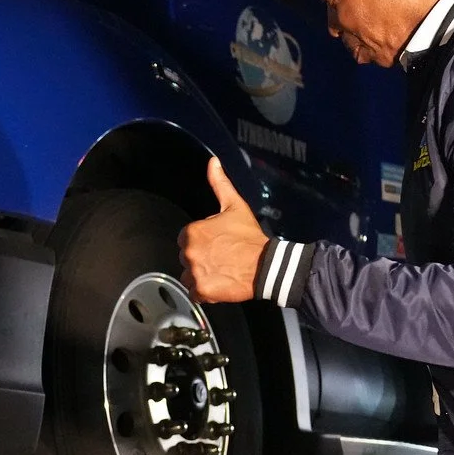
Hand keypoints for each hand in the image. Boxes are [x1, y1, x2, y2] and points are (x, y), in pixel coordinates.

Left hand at [179, 158, 269, 302]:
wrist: (266, 265)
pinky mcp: (201, 290)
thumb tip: (213, 161)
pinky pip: (195, 293)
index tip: (218, 244)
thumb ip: (219, 184)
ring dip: (201, 276)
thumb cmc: (250, 236)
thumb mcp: (234, 206)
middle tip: (222, 258)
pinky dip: (205, 292)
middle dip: (201, 259)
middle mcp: (189, 253)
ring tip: (221, 271)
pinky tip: (220, 283)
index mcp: (192, 232)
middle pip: (187, 258)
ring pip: (189, 276)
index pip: (187, 239)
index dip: (203, 242)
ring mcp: (194, 273)